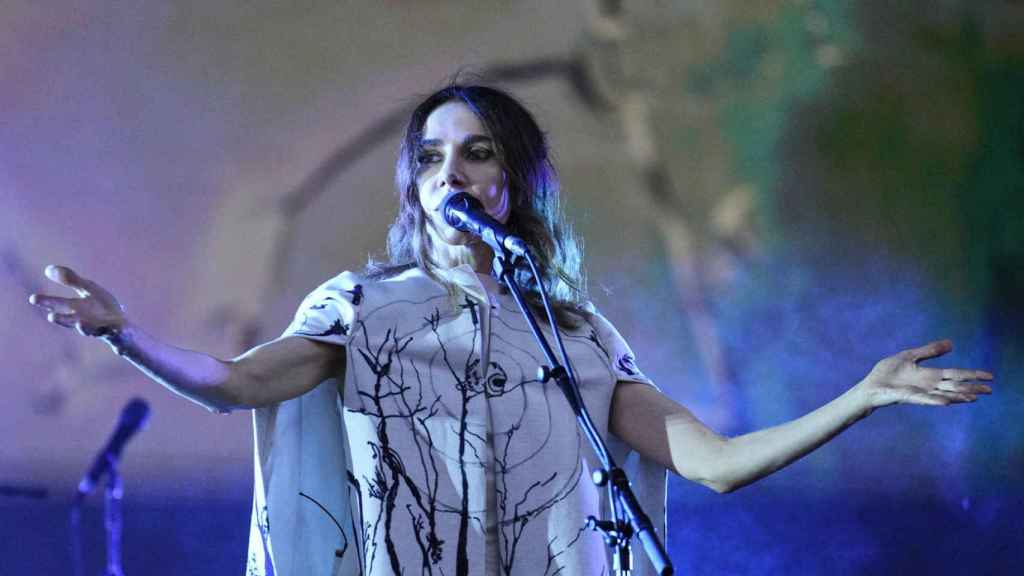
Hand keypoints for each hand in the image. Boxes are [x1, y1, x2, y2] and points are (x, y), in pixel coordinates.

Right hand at [28, 265, 125, 337]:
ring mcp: (100, 327)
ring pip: (91, 330)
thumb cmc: (102, 307)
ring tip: (80, 322)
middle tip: (51, 316)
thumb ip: (70, 280)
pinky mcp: (116, 331)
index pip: (59, 304)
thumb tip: (47, 269)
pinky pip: (115, 331)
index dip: (47, 302)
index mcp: (77, 309)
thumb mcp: (88, 289)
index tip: (32, 298)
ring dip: (85, 327)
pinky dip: (113, 329)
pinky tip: (113, 326)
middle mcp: (85, 320)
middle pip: (72, 320)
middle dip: (62, 318)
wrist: (122, 328)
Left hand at [856, 340, 992, 408]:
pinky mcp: (907, 397)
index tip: (990, 376)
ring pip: (944, 395)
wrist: (870, 385)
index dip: (972, 375)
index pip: (956, 375)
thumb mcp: (909, 356)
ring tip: (974, 397)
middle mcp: (928, 386)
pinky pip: (923, 399)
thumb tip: (951, 343)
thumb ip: (929, 351)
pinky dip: (935, 400)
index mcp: (930, 375)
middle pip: (955, 387)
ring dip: (959, 396)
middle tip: (990, 390)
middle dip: (972, 388)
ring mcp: (919, 393)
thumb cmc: (887, 373)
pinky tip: (947, 402)